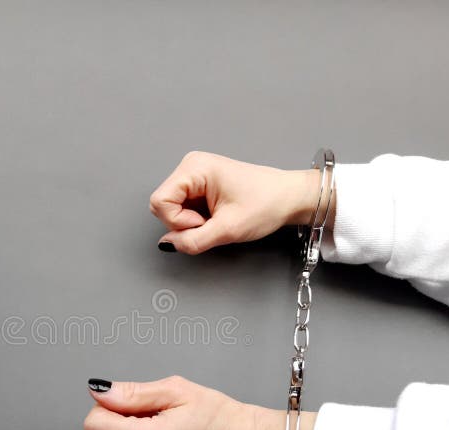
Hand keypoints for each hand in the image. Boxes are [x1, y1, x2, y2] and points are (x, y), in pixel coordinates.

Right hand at [149, 151, 325, 253]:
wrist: (288, 198)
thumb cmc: (266, 204)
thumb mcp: (227, 229)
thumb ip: (192, 241)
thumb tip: (167, 244)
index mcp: (195, 167)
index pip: (160, 202)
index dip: (179, 221)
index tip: (204, 221)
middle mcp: (190, 166)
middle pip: (163, 205)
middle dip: (184, 223)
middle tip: (212, 221)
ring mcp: (194, 175)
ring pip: (172, 208)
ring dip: (191, 222)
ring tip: (216, 218)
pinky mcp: (198, 185)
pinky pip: (182, 208)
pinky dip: (196, 219)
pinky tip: (214, 216)